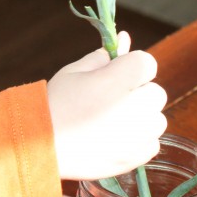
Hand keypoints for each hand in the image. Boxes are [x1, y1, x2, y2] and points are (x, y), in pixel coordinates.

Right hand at [47, 32, 166, 179]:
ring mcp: (139, 135)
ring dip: (141, 118)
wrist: (40, 147)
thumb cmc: (56, 105)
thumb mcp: (75, 72)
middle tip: (109, 102)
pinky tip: (113, 139)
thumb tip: (124, 38)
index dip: (131, 68)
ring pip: (156, 119)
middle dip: (138, 93)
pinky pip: (152, 143)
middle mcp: (135, 107)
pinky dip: (138, 141)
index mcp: (119, 80)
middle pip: (156, 92)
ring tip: (110, 123)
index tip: (115, 77)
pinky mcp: (137, 157)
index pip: (147, 63)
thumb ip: (103, 56)